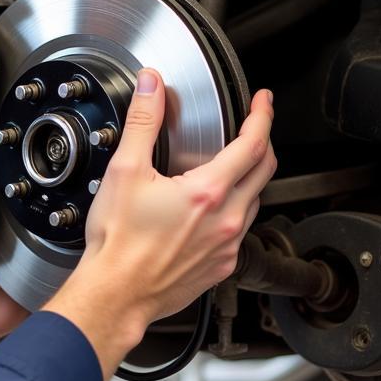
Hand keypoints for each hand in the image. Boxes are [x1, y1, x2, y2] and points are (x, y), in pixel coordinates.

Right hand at [44, 68, 275, 378]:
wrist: (116, 294)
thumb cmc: (118, 243)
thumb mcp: (125, 170)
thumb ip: (143, 121)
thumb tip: (151, 86)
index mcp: (208, 193)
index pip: (253, 144)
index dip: (262, 116)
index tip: (263, 101)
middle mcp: (227, 221)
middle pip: (265, 170)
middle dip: (263, 142)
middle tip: (254, 126)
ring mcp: (227, 246)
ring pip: (254, 201)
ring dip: (248, 178)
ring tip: (229, 166)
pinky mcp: (220, 266)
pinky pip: (239, 231)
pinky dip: (235, 211)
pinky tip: (212, 210)